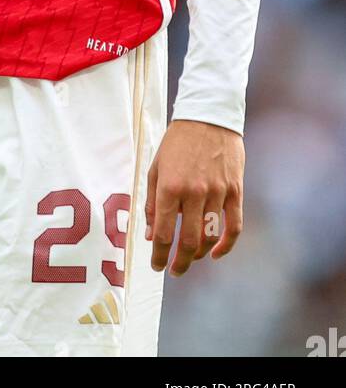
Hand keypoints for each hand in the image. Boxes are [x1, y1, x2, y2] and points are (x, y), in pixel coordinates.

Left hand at [145, 119, 243, 275]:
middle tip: (174, 271)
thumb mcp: (156, 168)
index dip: (159, 255)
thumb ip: (152, 202)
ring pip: (210, 237)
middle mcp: (194, 193)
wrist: (208, 117)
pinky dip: (226, 245)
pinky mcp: (235, 191)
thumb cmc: (177, 143)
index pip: (164, 233)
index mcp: (170, 187)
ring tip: (191, 259)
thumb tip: (152, 235)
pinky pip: (234, 226)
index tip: (157, 266)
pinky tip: (216, 253)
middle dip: (179, 262)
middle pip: (188, 242)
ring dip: (199, 255)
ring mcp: (217, 192)